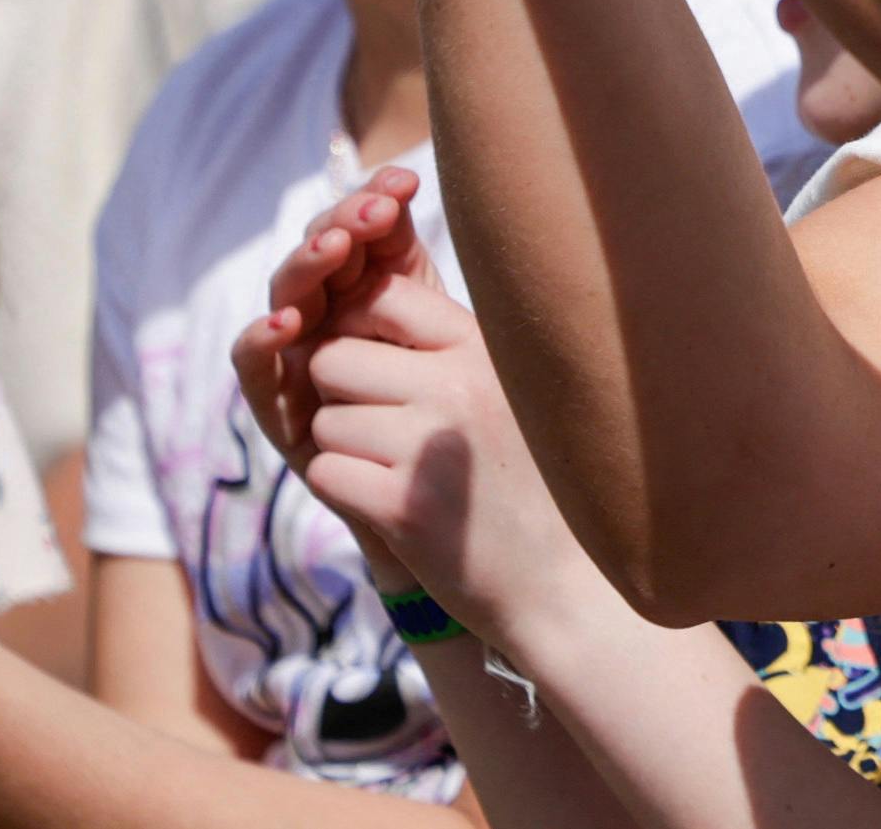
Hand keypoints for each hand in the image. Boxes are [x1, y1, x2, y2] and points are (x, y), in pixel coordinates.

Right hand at [231, 167, 430, 476]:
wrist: (438, 494)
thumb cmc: (448, 407)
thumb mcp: (445, 335)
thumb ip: (429, 279)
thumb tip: (420, 209)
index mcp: (371, 285)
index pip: (364, 228)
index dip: (377, 198)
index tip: (405, 182)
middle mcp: (328, 311)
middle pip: (321, 252)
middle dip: (344, 222)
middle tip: (374, 211)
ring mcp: (297, 355)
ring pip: (287, 297)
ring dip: (306, 267)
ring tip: (332, 247)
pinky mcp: (277, 404)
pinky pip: (256, 369)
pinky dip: (260, 341)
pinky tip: (283, 325)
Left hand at [249, 269, 587, 647]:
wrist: (556, 583)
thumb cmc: (522, 478)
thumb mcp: (504, 388)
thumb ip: (445, 344)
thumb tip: (363, 297)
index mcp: (483, 348)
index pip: (381, 297)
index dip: (360, 332)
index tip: (381, 370)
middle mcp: (458, 386)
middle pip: (333, 358)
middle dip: (343, 396)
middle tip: (388, 431)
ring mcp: (431, 447)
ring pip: (324, 421)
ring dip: (344, 450)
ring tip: (400, 472)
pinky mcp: (403, 506)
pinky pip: (325, 473)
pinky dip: (345, 492)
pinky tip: (390, 504)